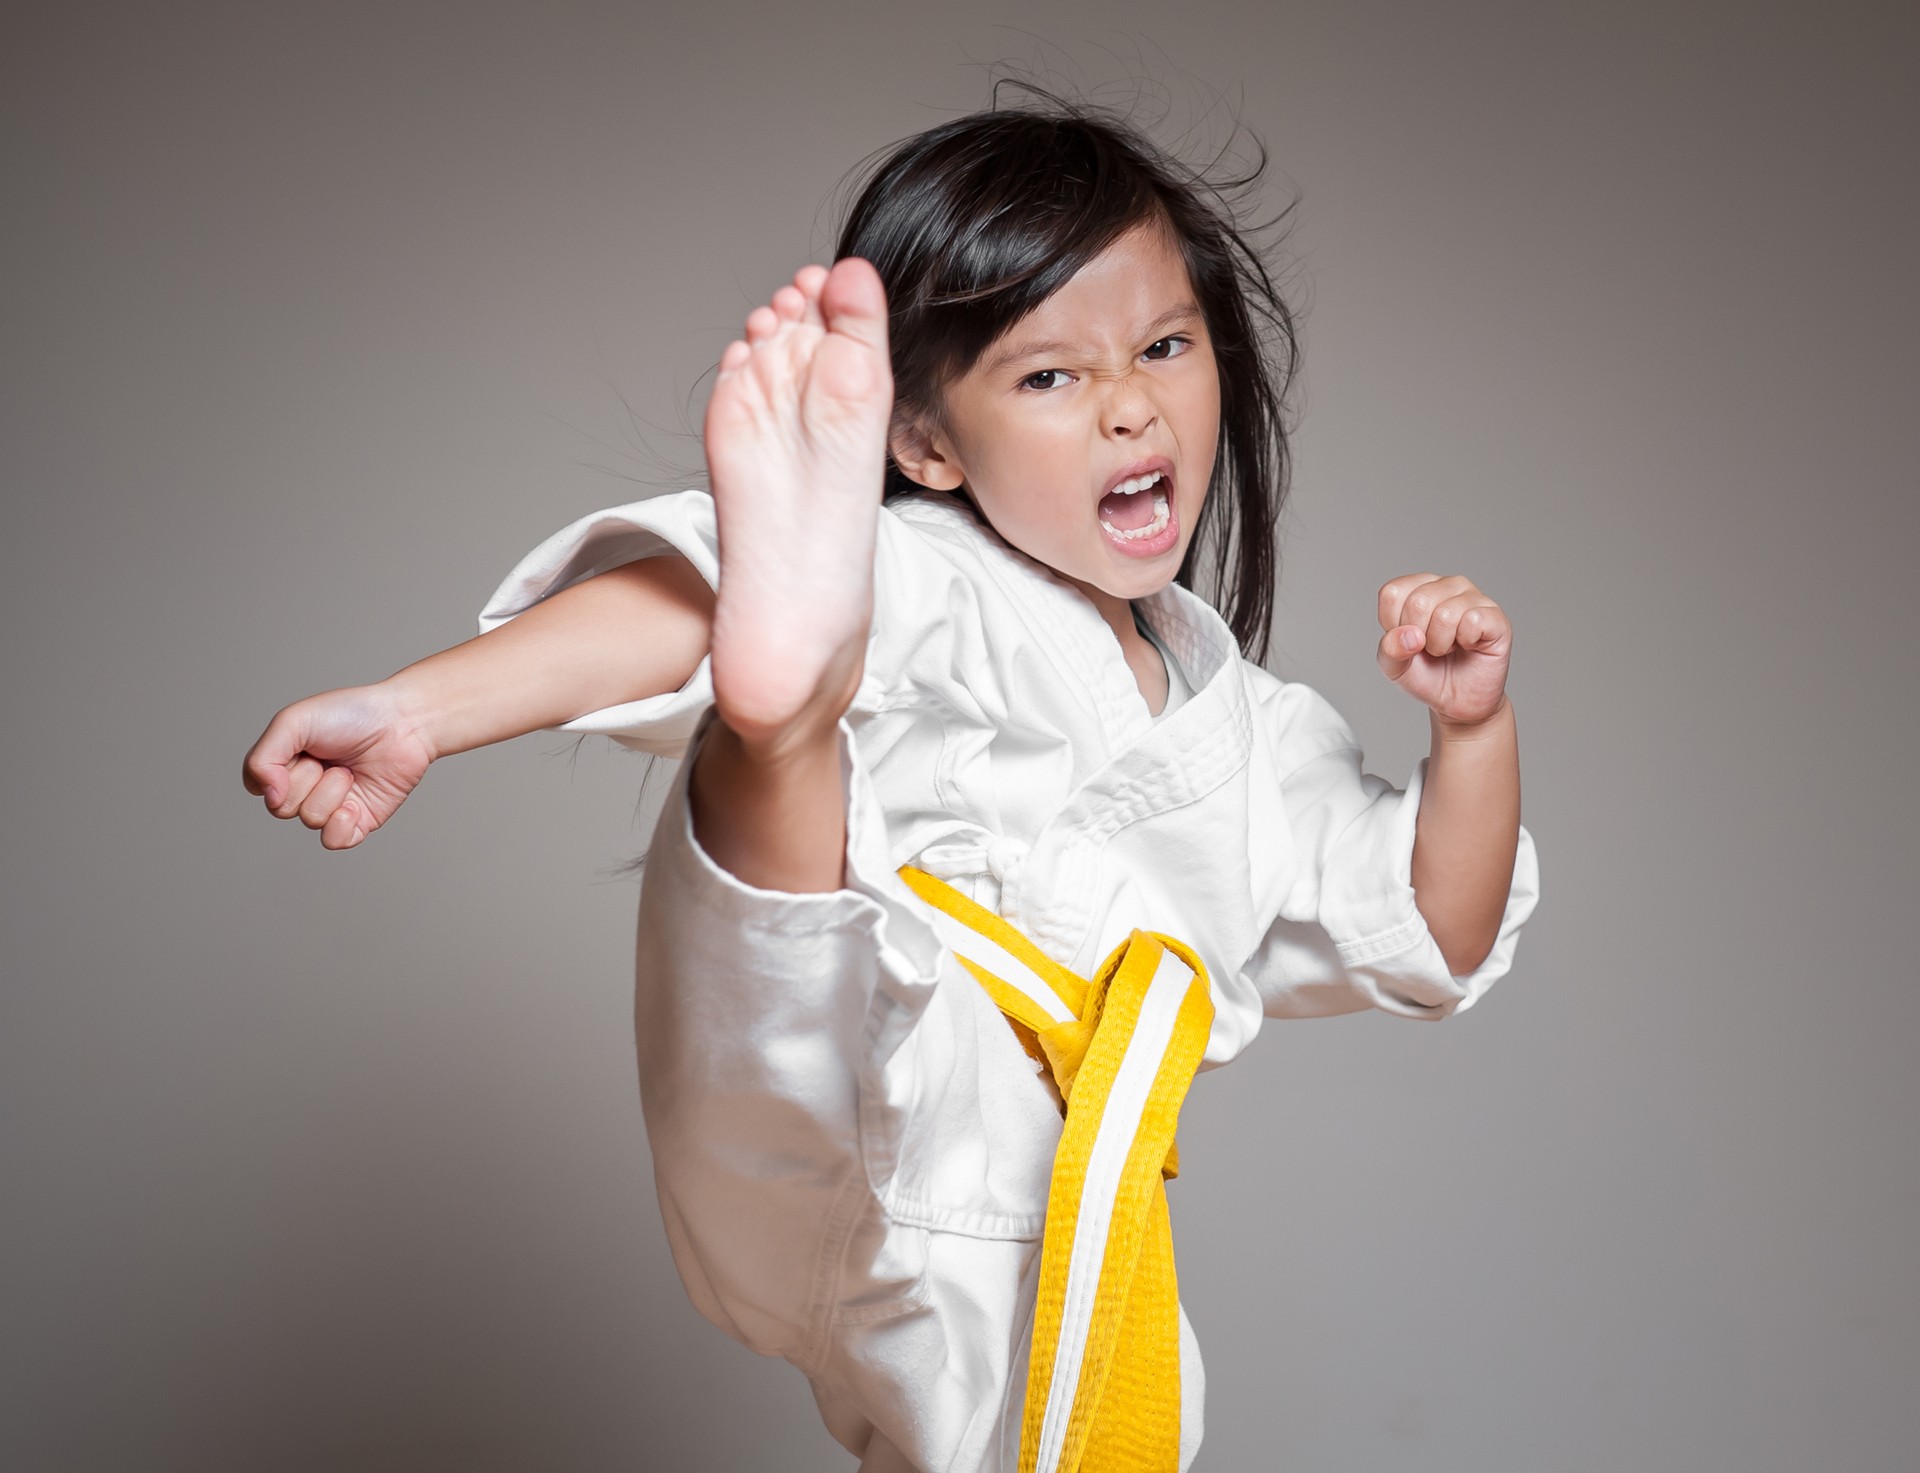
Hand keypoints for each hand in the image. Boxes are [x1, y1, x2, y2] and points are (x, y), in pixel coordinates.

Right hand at [242, 683, 436, 849]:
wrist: (403, 722)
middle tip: (331, 756)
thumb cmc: (352, 714)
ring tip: (350, 770)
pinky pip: (335, 841)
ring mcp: (332, 807)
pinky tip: (356, 802)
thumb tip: (268, 798)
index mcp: (286, 765)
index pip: (258, 786)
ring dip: (332, 791)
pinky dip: (342, 823)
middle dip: (307, 778)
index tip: (299, 746)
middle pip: (281, 808)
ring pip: (310, 820)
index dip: (275, 770)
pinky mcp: (359, 822)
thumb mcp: (293, 721)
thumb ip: (262, 758)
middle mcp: (306, 789)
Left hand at [1375, 574, 1512, 728]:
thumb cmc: (1426, 675)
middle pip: (1418, 602)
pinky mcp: (1494, 615)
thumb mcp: (1394, 667)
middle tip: (1431, 647)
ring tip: (1450, 647)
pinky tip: (1469, 645)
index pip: (1392, 593)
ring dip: (1442, 644)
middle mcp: (1446, 585)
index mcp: (1416, 588)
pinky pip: (1472, 621)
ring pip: (1445, 614)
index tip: (1407, 639)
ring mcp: (1473, 596)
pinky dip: (1465, 642)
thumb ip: (1390, 649)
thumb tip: (1410, 635)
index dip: (1393, 625)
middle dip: (1419, 638)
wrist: (1458, 701)